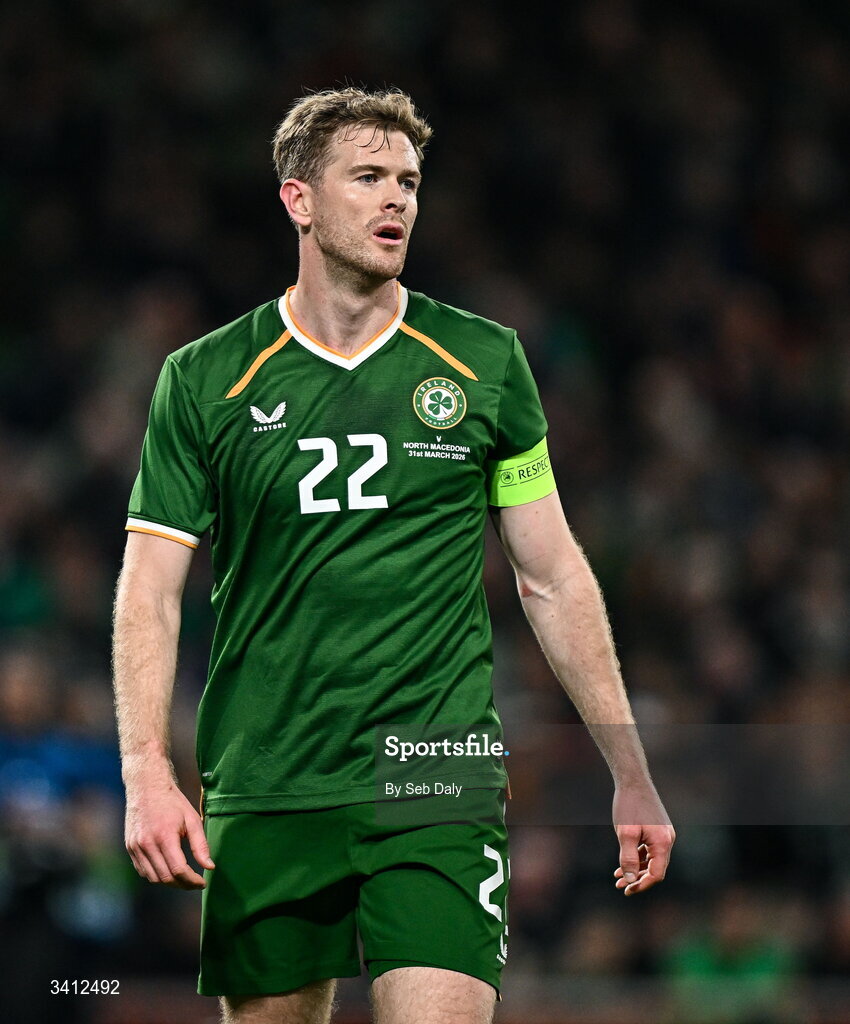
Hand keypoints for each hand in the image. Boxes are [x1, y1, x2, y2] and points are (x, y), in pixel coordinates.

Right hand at [125, 778, 214, 889]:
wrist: (147, 787)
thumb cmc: (173, 802)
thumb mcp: (192, 819)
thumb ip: (200, 845)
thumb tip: (209, 867)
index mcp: (164, 836)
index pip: (178, 870)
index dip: (192, 881)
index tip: (203, 882)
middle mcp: (147, 844)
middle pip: (165, 878)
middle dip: (182, 885)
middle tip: (195, 883)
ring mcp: (135, 847)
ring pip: (153, 878)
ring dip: (169, 882)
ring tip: (183, 877)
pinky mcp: (130, 847)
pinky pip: (143, 870)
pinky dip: (156, 875)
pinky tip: (168, 869)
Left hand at [612, 781, 674, 895]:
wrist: (632, 779)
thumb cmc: (629, 805)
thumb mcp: (625, 833)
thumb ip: (628, 857)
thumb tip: (630, 879)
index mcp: (663, 843)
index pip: (656, 874)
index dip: (642, 884)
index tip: (626, 889)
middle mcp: (667, 839)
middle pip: (655, 868)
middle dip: (638, 879)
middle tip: (620, 886)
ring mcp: (663, 833)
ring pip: (651, 859)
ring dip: (636, 868)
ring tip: (617, 876)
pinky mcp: (656, 828)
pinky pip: (648, 849)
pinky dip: (637, 856)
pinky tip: (623, 861)